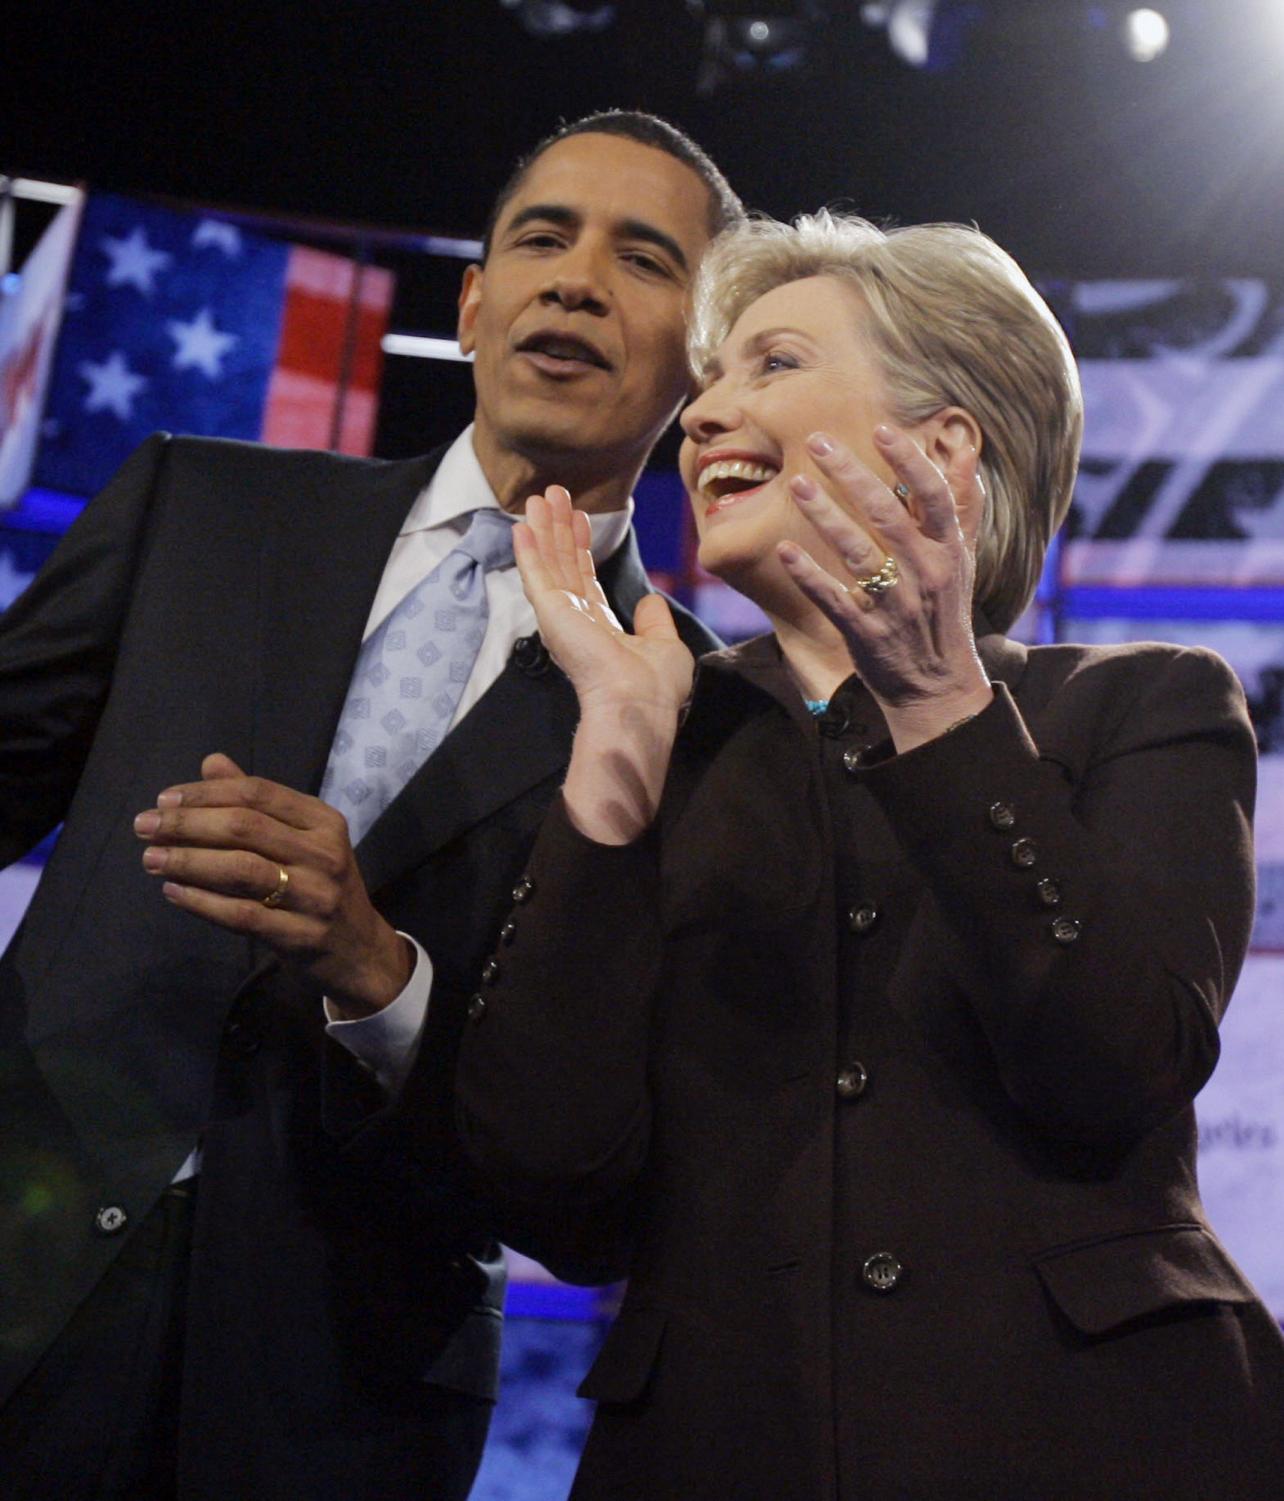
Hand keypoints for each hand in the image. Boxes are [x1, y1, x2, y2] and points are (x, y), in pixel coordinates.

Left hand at [135, 754, 411, 1016]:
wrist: (359, 951)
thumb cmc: (320, 885)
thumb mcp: (303, 838)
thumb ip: (258, 802)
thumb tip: (211, 762)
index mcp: (323, 821)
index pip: (258, 793)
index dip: (206, 793)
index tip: (164, 799)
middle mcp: (324, 853)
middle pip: (246, 827)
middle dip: (188, 824)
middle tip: (144, 827)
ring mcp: (315, 896)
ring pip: (241, 869)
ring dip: (188, 861)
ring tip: (150, 858)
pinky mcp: (300, 935)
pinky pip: (241, 915)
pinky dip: (202, 902)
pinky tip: (173, 892)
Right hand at [514, 486, 693, 722]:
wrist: (638, 702)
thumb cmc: (655, 685)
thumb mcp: (664, 644)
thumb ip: (653, 620)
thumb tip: (649, 601)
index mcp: (599, 628)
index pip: (585, 579)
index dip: (581, 547)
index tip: (581, 518)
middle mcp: (575, 620)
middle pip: (563, 565)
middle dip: (559, 529)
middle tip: (554, 495)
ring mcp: (560, 616)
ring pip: (549, 563)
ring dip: (543, 529)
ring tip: (539, 496)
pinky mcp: (551, 612)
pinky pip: (536, 574)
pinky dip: (528, 549)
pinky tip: (522, 525)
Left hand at [777, 425, 992, 751]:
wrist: (939, 687)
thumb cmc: (944, 615)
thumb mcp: (961, 560)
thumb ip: (961, 505)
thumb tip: (966, 451)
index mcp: (949, 552)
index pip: (932, 496)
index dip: (908, 461)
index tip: (881, 429)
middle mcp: (926, 574)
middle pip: (887, 516)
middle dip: (851, 475)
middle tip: (817, 442)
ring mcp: (896, 606)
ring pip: (858, 553)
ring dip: (825, 516)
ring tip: (797, 485)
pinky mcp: (867, 634)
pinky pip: (834, 599)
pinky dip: (809, 575)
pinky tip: (785, 550)